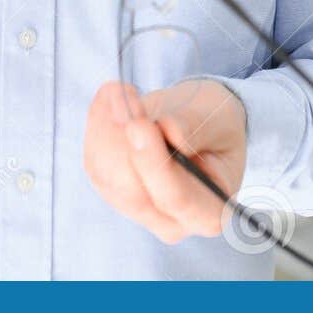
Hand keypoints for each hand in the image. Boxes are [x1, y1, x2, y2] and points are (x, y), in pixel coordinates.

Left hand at [83, 80, 246, 243]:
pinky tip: (109, 99)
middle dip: (122, 140)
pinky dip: (97, 126)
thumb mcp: (217, 116)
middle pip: (134, 192)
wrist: (198, 120)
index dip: (154, 164)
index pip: (178, 199)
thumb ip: (194, 126)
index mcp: (210, 211)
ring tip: (118, 90)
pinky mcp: (114, 192)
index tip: (138, 124)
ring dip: (105, 128)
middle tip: (122, 95)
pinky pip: (94, 162)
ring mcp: (140, 210)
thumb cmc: (215, 122)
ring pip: (107, 177)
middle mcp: (173, 221)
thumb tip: (169, 131)